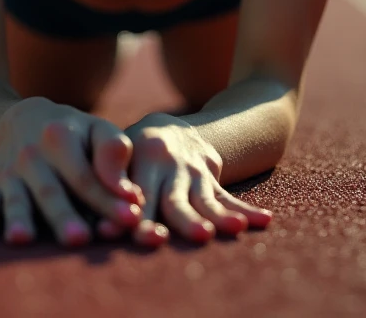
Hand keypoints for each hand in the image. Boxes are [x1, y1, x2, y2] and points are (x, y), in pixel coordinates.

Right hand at [0, 96, 145, 247]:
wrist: (23, 118)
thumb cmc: (73, 132)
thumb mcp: (97, 129)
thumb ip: (114, 153)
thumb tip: (129, 192)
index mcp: (62, 137)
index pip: (86, 176)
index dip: (108, 199)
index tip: (131, 219)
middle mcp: (34, 154)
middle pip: (51, 191)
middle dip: (64, 216)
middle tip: (79, 239)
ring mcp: (11, 171)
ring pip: (16, 198)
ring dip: (19, 219)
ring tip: (22, 238)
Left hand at [94, 112, 272, 246]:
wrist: (172, 130)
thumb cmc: (133, 153)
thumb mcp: (119, 155)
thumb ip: (110, 183)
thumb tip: (102, 226)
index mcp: (144, 159)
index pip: (140, 194)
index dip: (139, 218)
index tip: (141, 237)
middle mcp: (171, 166)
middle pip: (177, 201)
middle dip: (185, 220)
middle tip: (198, 235)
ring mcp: (195, 173)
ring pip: (206, 200)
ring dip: (220, 216)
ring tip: (235, 228)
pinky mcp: (212, 180)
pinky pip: (228, 198)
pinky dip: (245, 211)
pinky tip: (264, 220)